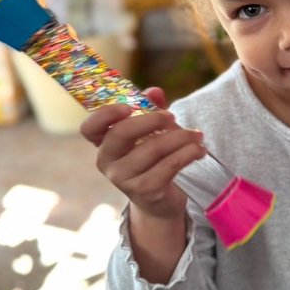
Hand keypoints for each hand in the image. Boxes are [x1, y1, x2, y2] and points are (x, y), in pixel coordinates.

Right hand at [79, 87, 203, 222]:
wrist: (160, 198)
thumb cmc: (153, 155)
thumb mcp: (152, 129)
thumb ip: (151, 107)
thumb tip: (154, 92)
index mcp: (105, 142)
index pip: (90, 128)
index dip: (105, 114)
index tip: (128, 106)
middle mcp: (108, 161)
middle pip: (120, 133)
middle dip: (151, 119)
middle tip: (172, 116)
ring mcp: (124, 179)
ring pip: (152, 148)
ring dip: (181, 136)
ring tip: (197, 135)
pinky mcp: (145, 191)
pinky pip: (169, 165)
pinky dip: (188, 153)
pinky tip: (199, 150)